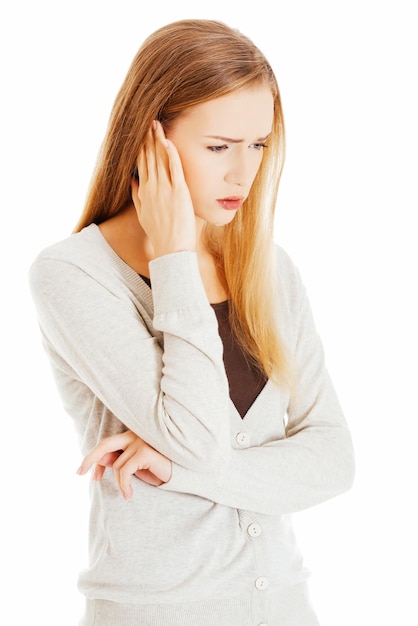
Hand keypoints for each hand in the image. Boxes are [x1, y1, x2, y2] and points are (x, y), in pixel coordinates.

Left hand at [77, 431, 171, 499]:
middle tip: (79, 473)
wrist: (183, 472)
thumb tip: (99, 461)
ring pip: (117, 465)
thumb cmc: (159, 470)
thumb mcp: (136, 468)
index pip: (107, 444)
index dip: (96, 459)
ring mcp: (141, 442)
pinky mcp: (145, 452)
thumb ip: (120, 461)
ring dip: (119, 483)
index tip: (93, 477)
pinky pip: (124, 470)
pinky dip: (124, 485)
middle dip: (90, 458)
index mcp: (132, 437)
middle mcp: (135, 435)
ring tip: (127, 494)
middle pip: (105, 444)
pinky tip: (129, 495)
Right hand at [131, 120, 195, 256]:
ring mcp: (164, 189)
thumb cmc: (160, 234)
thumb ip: (137, 195)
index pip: (140, 163)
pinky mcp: (178, 192)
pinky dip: (170, 154)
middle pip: (147, 157)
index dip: (140, 146)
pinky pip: (174, 169)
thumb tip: (133, 179)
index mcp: (143, 191)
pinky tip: (168, 141)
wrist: (171, 248)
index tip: (140, 132)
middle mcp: (151, 188)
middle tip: (148, 119)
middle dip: (147, 138)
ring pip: (159, 159)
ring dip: (157, 140)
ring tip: (156, 124)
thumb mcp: (143, 213)